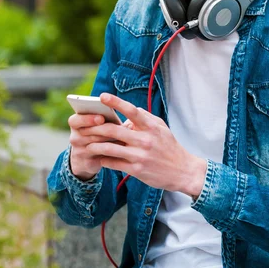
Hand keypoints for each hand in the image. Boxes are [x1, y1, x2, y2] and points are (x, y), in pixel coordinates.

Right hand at [68, 112, 132, 180]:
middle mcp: (75, 137)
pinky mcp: (87, 162)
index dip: (87, 119)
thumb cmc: (98, 135)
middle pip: (87, 133)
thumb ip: (107, 120)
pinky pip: (99, 156)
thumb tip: (129, 122)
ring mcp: (79, 151)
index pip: (75, 120)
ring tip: (123, 137)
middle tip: (117, 128)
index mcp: (76, 123)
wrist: (88, 158)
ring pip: (95, 145)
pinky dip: (110, 152)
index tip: (101, 118)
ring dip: (109, 141)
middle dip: (103, 130)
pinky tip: (121, 149)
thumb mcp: (99, 125)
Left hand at [81, 93, 206, 195]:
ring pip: (109, 148)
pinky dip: (103, 160)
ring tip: (87, 144)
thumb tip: (128, 110)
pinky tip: (98, 157)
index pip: (132, 110)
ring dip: (95, 145)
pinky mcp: (136, 170)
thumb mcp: (161, 128)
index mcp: (151, 127)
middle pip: (114, 130)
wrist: (182, 171)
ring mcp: (140, 156)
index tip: (102, 96)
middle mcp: (145, 140)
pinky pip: (114, 163)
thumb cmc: (169, 147)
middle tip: (85, 126)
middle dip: (96, 127)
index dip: (116, 102)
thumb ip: (145, 118)